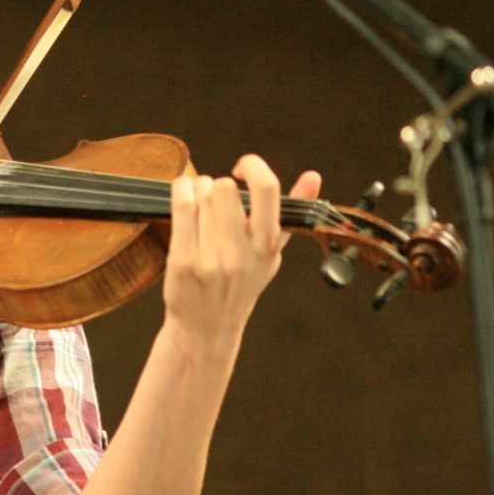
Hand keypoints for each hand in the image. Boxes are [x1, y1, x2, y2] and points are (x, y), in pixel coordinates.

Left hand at [162, 154, 321, 358]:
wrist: (206, 328)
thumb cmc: (240, 284)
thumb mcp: (270, 253)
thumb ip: (290, 213)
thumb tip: (313, 177)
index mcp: (267, 247)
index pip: (266, 190)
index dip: (253, 166)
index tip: (242, 168)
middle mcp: (240, 254)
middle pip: (223, 188)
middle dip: (216, 184)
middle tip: (214, 197)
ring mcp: (209, 259)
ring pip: (200, 195)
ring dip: (196, 189)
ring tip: (198, 203)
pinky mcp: (182, 261)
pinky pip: (180, 208)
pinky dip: (180, 191)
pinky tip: (183, 195)